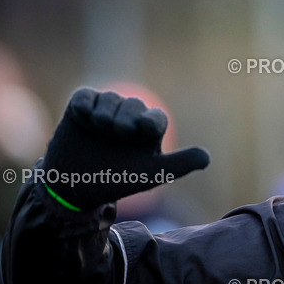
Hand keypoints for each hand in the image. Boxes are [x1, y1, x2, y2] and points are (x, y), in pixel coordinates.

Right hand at [40, 87, 209, 210]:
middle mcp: (128, 116)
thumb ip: (179, 165)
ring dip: (106, 110)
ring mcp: (104, 110)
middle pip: (133, 106)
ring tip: (101, 124)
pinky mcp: (80, 107)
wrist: (76, 187)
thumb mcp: (150, 175)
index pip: (155, 119)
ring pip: (110, 99)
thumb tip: (207, 158)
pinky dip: (85, 102)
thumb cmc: (118, 179)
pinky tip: (82, 112)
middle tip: (118, 129)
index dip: (151, 121)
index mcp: (148, 130)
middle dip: (126, 116)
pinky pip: (85, 96)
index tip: (146, 127)